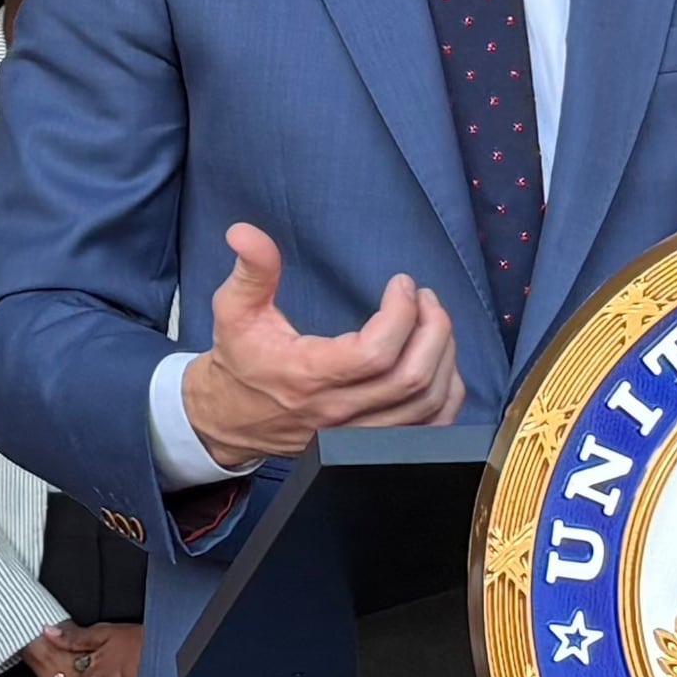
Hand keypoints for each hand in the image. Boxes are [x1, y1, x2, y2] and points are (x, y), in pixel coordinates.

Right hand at [179, 226, 465, 465]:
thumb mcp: (234, 310)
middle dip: (433, 328)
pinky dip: (447, 397)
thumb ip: (251, 270)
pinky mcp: (368, 445)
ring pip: (426, 404)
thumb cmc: (238, 361)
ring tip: (434, 322)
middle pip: (412, 377)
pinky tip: (442, 364)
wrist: (229, 419)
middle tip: (426, 297)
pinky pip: (427, 430)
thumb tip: (244, 232)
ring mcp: (356, 434)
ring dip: (443, 357)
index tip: (401, 284)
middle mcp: (337, 411)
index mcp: (308, 375)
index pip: (375, 353)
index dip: (401, 313)